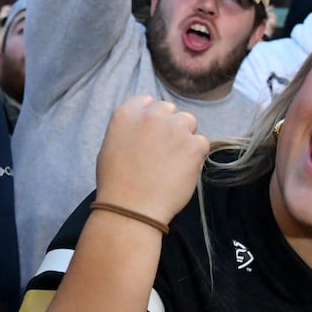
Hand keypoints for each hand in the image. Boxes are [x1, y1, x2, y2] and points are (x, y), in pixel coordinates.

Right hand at [95, 96, 208, 225]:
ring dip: (184, 137)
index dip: (151, 118)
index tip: (150, 134)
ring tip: (173, 162)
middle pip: (170, 110)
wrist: (131, 209)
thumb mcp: (110, 146)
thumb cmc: (116, 184)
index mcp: (127, 113)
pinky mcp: (194, 145)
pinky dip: (195, 156)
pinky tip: (182, 171)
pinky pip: (201, 143)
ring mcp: (175, 129)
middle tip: (163, 151)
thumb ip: (129, 129)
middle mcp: (152, 115)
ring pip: (189, 122)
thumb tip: (144, 127)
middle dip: (169, 126)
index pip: (147, 101)